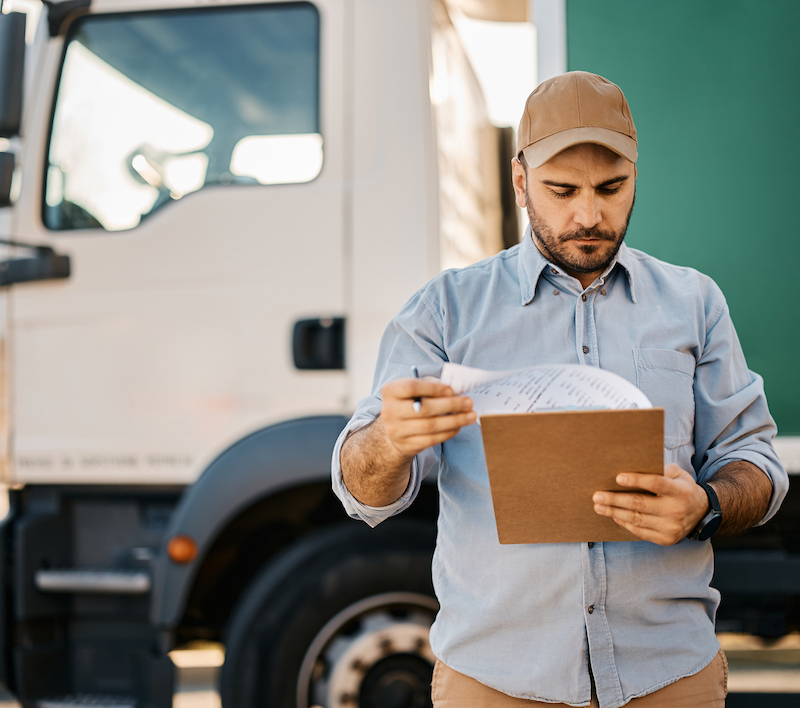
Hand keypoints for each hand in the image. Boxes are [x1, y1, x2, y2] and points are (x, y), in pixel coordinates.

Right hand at [378, 377, 475, 459]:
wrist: (394, 428)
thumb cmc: (410, 402)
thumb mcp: (416, 389)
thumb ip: (432, 385)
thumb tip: (456, 390)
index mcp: (391, 391)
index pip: (411, 387)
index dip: (433, 388)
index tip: (451, 390)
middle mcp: (389, 411)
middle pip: (423, 409)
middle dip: (450, 405)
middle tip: (469, 402)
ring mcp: (396, 431)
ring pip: (430, 426)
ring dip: (455, 420)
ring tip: (470, 415)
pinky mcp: (406, 445)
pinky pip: (432, 439)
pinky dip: (449, 432)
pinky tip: (459, 426)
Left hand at [592, 464, 709, 544]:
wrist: (702, 513)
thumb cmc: (682, 488)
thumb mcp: (678, 475)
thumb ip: (661, 470)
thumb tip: (632, 466)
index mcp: (680, 491)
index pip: (656, 483)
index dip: (636, 480)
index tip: (617, 478)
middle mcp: (676, 510)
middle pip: (640, 504)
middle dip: (615, 500)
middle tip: (597, 496)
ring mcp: (671, 527)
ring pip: (637, 519)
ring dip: (614, 512)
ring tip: (598, 506)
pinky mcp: (666, 539)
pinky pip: (640, 532)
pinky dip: (624, 523)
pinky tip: (613, 516)